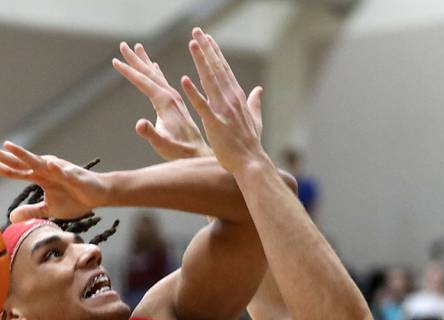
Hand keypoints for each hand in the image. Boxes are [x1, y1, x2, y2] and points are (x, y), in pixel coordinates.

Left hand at [0, 141, 107, 221]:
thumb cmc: (75, 199)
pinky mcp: (73, 175)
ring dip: (23, 155)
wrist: (98, 195)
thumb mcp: (49, 209)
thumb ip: (31, 211)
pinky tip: (50, 164)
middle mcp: (44, 169)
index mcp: (38, 176)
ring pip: (38, 161)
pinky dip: (57, 168)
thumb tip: (11, 217)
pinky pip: (64, 172)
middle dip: (0, 156)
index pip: (12, 171)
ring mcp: (58, 170)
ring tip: (9, 147)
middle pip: (19, 162)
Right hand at [113, 42, 210, 160]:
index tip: (114, 60)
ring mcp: (175, 99)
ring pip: (157, 75)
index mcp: (166, 101)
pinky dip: (156, 72)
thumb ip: (150, 133)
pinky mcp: (177, 104)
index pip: (143, 81)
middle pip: (149, 73)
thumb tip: (139, 124)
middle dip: (135, 59)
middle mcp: (171, 96)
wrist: (199, 154)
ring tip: (138, 48)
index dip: (128, 71)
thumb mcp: (162, 144)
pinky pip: (163, 82)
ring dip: (145, 62)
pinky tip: (155, 67)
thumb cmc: (179, 151)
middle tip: (123, 44)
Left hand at [180, 28, 264, 172]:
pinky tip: (185, 80)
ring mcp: (223, 111)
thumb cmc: (250, 145)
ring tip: (192, 44)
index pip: (225, 71)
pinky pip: (202, 106)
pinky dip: (194, 93)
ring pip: (210, 82)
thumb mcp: (255, 121)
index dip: (216, 54)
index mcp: (238, 98)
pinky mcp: (215, 124)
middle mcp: (231, 100)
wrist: (251, 163)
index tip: (208, 39)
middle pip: (217, 70)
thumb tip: (258, 90)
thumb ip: (255, 104)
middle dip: (206, 50)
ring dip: (201, 62)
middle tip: (197, 32)